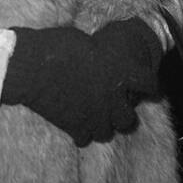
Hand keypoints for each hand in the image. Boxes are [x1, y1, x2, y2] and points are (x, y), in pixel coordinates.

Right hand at [0, 20, 160, 146]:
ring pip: (108, 133)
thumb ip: (105, 57)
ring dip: (104, 124)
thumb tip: (106, 58)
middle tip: (116, 103)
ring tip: (96, 114)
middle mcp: (112, 99)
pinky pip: (85, 139)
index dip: (150, 85)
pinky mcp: (74, 127)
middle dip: (124, 112)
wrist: (32, 66)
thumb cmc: (60, 46)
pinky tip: (77, 122)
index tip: (147, 85)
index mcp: (120, 73)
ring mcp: (94, 116)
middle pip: (129, 119)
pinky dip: (82, 132)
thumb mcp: (90, 43)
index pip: (149, 84)